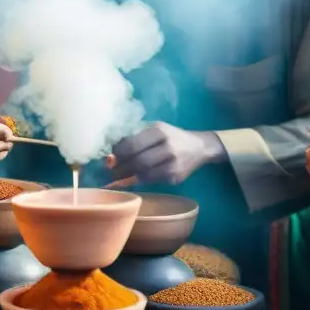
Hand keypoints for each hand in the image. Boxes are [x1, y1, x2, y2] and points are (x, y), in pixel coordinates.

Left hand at [108, 122, 225, 185]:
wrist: (199, 147)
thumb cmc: (171, 136)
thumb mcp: (156, 128)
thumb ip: (136, 135)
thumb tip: (112, 148)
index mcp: (160, 131)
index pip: (133, 143)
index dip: (118, 152)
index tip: (110, 156)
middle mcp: (168, 146)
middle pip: (138, 161)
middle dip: (121, 168)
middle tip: (110, 171)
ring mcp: (173, 164)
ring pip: (145, 174)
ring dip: (128, 177)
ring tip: (117, 178)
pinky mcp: (176, 177)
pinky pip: (153, 181)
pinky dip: (140, 180)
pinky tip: (132, 179)